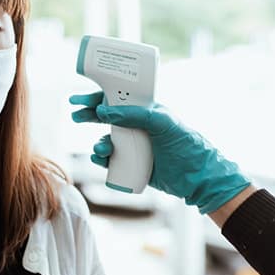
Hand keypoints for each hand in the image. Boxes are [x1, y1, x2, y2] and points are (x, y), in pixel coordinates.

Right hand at [69, 92, 250, 213]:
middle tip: (75, 116)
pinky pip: (109, 160)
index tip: (79, 98)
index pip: (116, 98)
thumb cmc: (186, 145)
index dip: (97, 96)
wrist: (198, 178)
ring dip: (98, 143)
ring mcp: (133, 146)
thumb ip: (134, 115)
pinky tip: (102, 159)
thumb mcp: (163, 123)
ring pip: (105, 140)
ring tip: (101, 149)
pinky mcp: (131, 165)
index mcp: (145, 111)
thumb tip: (104, 112)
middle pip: (105, 117)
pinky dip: (101, 159)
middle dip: (89, 116)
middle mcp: (136, 126)